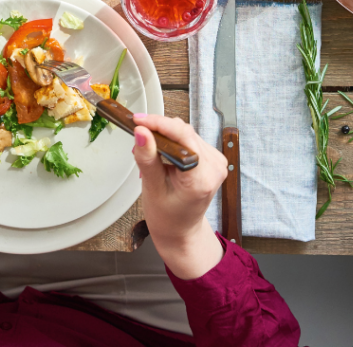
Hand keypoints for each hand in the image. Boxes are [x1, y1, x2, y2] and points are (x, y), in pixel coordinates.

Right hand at [132, 114, 228, 279]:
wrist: (180, 231)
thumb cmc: (167, 217)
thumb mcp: (152, 188)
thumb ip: (147, 158)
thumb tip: (141, 133)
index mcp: (202, 178)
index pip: (182, 136)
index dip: (159, 124)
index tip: (138, 120)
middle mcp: (214, 167)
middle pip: (184, 132)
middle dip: (158, 130)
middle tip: (137, 135)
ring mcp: (216, 162)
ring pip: (185, 133)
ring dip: (164, 136)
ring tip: (147, 149)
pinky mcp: (212, 159)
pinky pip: (188, 139)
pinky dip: (172, 142)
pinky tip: (161, 153)